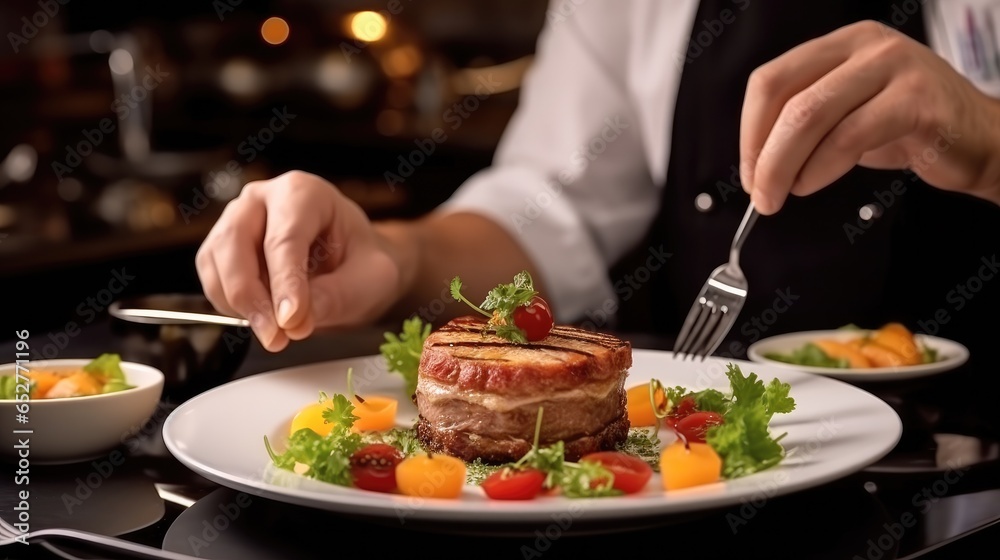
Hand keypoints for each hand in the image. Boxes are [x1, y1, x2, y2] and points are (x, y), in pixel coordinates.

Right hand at [196, 171, 401, 350]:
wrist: (354, 265)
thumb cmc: (363, 263)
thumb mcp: (370, 280)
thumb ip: (336, 296)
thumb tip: (294, 321)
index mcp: (303, 192)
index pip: (285, 238)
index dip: (285, 282)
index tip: (291, 320)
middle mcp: (262, 198)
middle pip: (235, 242)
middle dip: (251, 295)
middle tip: (276, 336)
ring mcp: (235, 220)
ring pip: (216, 262)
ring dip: (239, 305)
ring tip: (276, 335)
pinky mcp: (222, 250)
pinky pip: (213, 280)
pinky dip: (231, 307)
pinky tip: (263, 320)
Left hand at [740, 20, 999, 213]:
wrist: (980, 139)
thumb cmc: (909, 128)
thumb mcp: (846, 114)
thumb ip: (802, 124)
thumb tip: (755, 162)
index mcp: (841, 45)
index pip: (771, 81)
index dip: (749, 131)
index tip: (748, 171)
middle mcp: (867, 47)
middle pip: (787, 100)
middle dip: (763, 156)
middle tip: (759, 195)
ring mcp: (895, 68)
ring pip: (811, 116)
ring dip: (785, 166)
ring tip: (784, 193)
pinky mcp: (917, 101)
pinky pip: (849, 136)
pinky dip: (820, 168)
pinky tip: (813, 183)